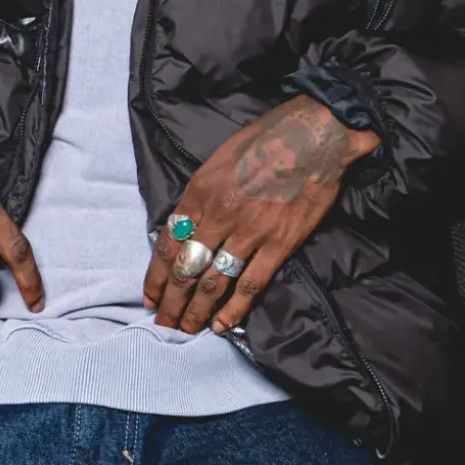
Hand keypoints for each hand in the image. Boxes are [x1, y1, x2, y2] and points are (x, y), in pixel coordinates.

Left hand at [142, 95, 378, 335]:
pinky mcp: (279, 243)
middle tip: (164, 324)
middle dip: (171, 302)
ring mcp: (248, 231)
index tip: (151, 297)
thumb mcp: (219, 160)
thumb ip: (201, 196)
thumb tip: (187, 227)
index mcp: (198, 193)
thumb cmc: (266, 140)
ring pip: (212, 282)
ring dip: (196, 311)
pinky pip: (250, 283)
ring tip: (186, 330)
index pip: (167, 244)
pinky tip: (222, 325)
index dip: (156, 277)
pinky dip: (234, 308)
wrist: (314, 135)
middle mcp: (218, 215)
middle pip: (185, 270)